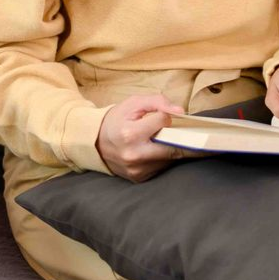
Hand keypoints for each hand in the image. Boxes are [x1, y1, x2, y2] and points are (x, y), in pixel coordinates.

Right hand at [95, 93, 214, 182]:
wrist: (95, 142)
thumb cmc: (117, 120)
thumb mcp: (133, 103)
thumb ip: (158, 101)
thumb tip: (180, 112)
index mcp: (130, 134)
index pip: (163, 121)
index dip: (165, 116)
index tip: (162, 116)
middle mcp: (134, 155)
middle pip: (173, 147)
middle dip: (180, 137)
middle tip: (182, 131)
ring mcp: (137, 169)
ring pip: (170, 158)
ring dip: (172, 147)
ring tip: (162, 139)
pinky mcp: (139, 178)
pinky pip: (161, 167)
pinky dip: (163, 158)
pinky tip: (154, 150)